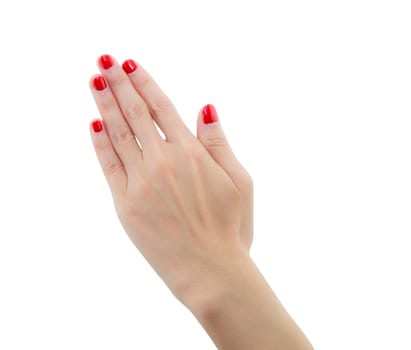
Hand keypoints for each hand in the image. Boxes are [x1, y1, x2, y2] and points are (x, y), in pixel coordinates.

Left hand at [89, 55, 252, 303]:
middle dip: (118, 83)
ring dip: (104, 104)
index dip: (145, 83)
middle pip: (135, 113)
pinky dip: (100, 143)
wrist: (210, 271)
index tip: (130, 65)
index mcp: (191, 153)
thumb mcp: (239, 180)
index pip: (161, 108)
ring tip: (94, 80)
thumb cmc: (230, 227)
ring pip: (118, 134)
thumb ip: (219, 142)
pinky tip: (94, 124)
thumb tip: (205, 108)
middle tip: (104, 59)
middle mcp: (163, 162)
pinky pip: (109, 166)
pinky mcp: (125, 205)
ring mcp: (141, 183)